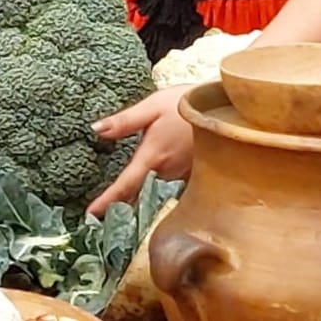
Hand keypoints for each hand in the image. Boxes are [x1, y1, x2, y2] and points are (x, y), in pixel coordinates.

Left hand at [88, 86, 193, 216]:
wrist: (229, 108)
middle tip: (98, 217)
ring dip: (139, 202)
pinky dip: (157, 194)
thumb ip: (125, 121)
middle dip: (120, 206)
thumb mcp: (152, 106)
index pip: (126, 185)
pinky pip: (172, 190)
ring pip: (156, 194)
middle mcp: (169, 172)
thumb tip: (95, 130)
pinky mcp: (196, 175)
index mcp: (153, 156)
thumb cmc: (188, 103)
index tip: (90, 215)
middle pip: (140, 195)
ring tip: (119, 210)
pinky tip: (149, 193)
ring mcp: (184, 176)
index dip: (107, 201)